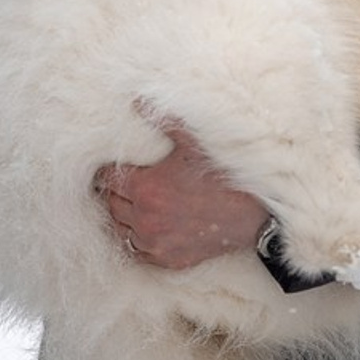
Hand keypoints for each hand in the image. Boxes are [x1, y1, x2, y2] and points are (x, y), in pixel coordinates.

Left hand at [96, 120, 269, 268]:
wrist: (252, 213)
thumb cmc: (222, 173)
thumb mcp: (193, 140)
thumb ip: (163, 119)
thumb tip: (137, 99)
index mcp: (146, 188)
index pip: (108, 180)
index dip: (107, 172)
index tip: (109, 167)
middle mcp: (145, 218)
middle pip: (112, 204)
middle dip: (114, 192)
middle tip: (119, 183)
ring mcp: (156, 242)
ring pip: (121, 230)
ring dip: (123, 216)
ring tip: (129, 203)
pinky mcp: (169, 260)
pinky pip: (138, 252)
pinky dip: (137, 239)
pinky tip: (143, 227)